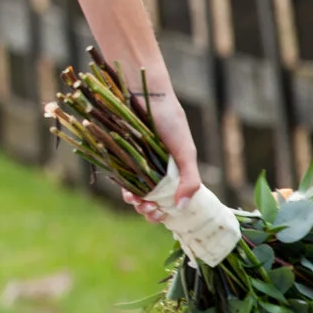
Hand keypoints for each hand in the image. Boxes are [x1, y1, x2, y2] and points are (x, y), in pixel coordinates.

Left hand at [122, 85, 202, 223]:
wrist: (145, 95)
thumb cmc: (170, 121)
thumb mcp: (185, 151)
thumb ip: (189, 179)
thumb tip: (183, 207)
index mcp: (175, 172)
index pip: (172, 201)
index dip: (167, 213)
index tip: (162, 216)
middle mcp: (157, 171)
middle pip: (153, 201)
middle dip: (150, 212)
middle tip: (149, 211)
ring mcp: (139, 165)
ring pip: (137, 193)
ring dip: (137, 204)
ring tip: (138, 203)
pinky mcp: (122, 157)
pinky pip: (122, 179)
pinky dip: (125, 189)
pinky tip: (128, 193)